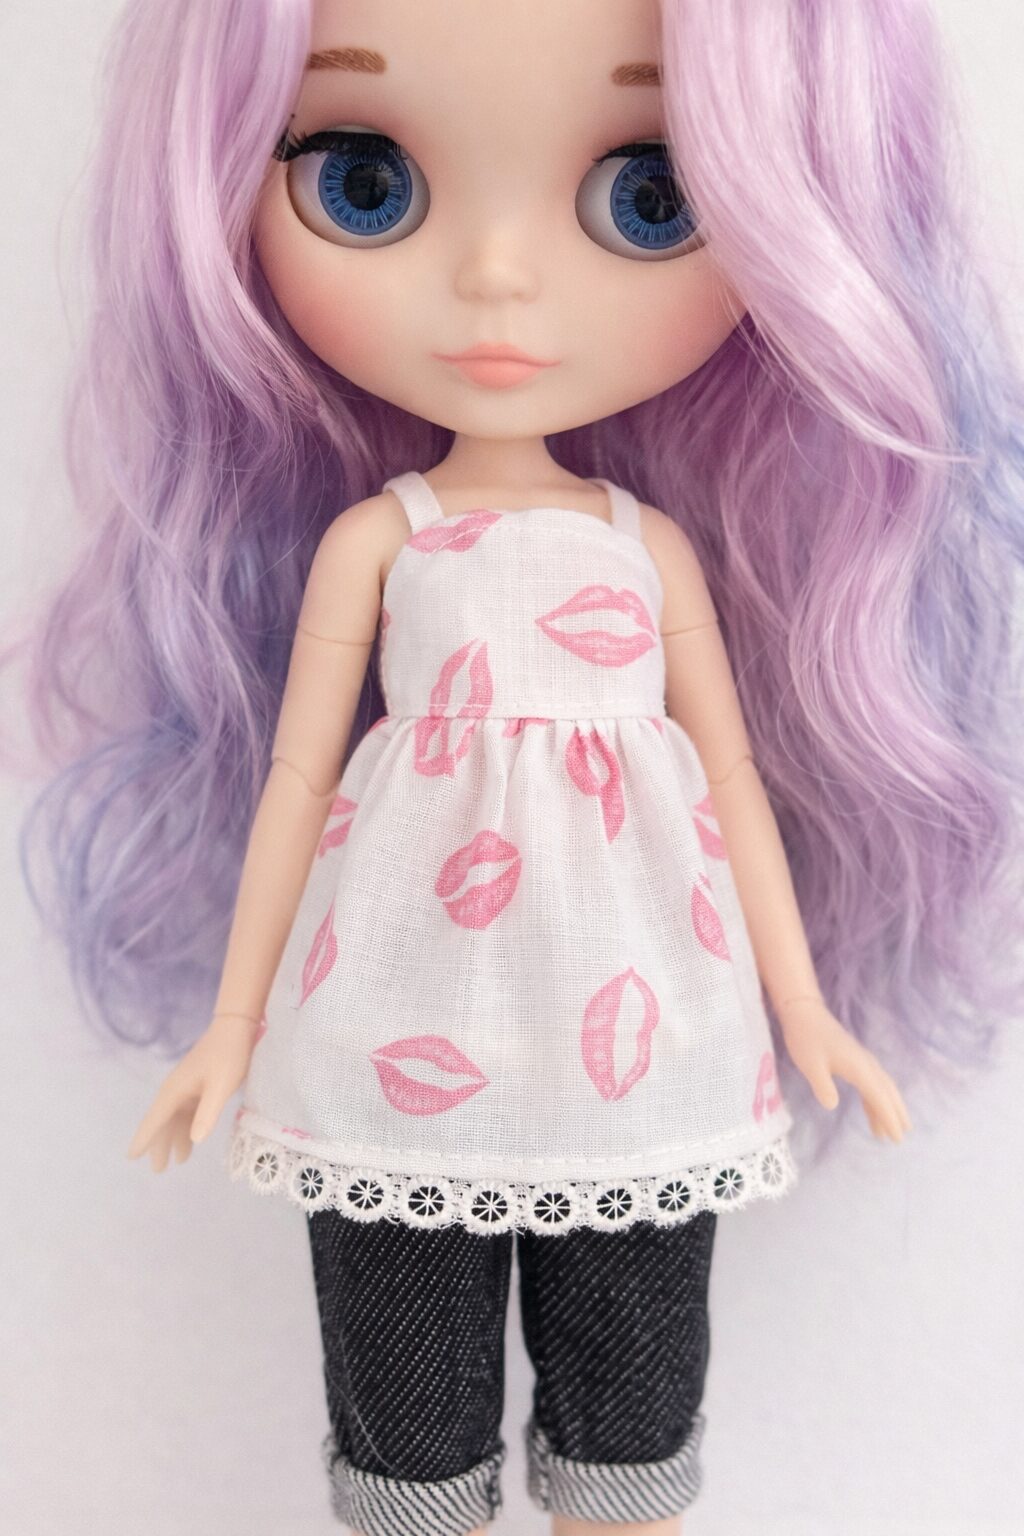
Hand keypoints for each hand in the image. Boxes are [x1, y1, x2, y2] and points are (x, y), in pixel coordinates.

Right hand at [126, 1014, 259, 1171]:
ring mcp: (186, 1087)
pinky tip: (192, 1140)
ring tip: (178, 1161)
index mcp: (175, 1090)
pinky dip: (186, 1127)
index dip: (144, 1139)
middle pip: (162, 1122)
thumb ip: (208, 1112)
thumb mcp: (221, 1086)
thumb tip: (195, 1139)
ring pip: (175, 1118)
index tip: (132, 1156)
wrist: (236, 1027)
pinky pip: (186, 1112)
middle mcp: (176, 1089)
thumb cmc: (229, 1055)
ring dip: (174, 1138)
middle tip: (158, 1170)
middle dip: (159, 1144)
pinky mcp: (198, 1085)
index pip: (155, 1119)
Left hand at [778, 996, 911, 1141]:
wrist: (804, 1013)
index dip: (889, 1117)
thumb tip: (832, 1105)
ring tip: (886, 1133)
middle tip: (903, 1137)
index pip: (879, 1097)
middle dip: (896, 1114)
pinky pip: (872, 1083)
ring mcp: (862, 1061)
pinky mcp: (855, 1060)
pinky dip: (874, 1099)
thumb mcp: (810, 1065)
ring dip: (886, 1108)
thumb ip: (822, 1086)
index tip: (898, 1138)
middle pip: (888, 1092)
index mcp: (859, 1067)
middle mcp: (866, 1064)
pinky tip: (871, 1112)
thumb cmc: (806, 1039)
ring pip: (882, 1087)